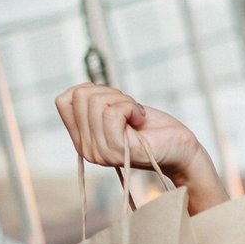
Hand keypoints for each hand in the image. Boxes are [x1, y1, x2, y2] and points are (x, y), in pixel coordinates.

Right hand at [53, 83, 228, 212]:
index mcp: (82, 140)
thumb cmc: (152, 127)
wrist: (180, 147)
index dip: (91, 91)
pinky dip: (132, 107)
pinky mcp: (119, 150)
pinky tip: (141, 120)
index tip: (114, 104)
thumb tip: (78, 91)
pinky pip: (114, 111)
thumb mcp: (115, 109)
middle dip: (110, 94)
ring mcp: (101, 152)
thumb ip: (92, 103)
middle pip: (82, 97)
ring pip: (98, 102)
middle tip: (130, 111)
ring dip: (124, 101)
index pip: (64, 100)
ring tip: (137, 117)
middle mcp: (87, 150)